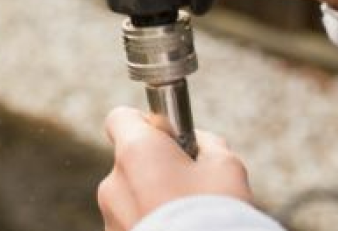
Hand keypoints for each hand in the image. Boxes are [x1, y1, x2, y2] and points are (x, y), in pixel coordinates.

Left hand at [98, 107, 251, 230]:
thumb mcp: (226, 168)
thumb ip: (206, 145)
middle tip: (191, 188)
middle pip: (131, 163)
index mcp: (136, 152)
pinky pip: (131, 224)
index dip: (146, 123)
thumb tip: (197, 143)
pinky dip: (149, 225)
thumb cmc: (216, 215)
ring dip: (151, 202)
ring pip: (130, 198)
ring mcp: (110, 217)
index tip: (170, 138)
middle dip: (156, 170)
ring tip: (187, 218)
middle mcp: (113, 182)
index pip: (120, 118)